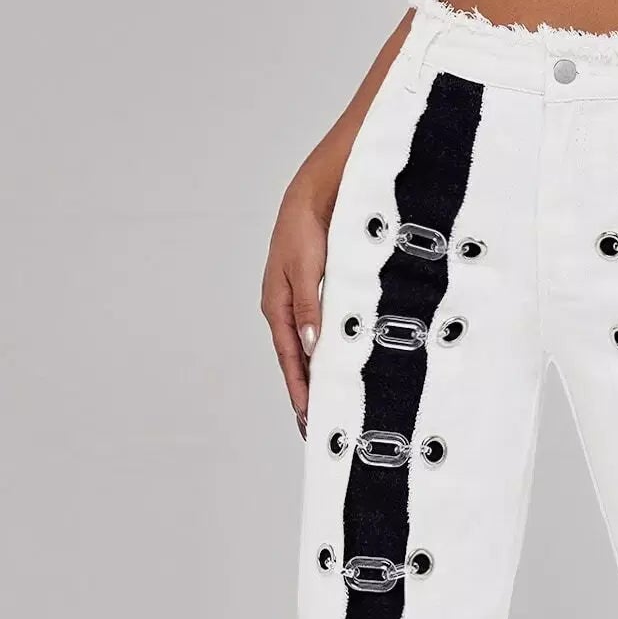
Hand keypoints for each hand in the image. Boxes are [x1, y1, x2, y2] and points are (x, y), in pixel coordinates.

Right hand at [260, 166, 335, 437]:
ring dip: (317, 376)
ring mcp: (302, 301)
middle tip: (316, 428)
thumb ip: (310, 307)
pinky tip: (339, 366)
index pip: (289, 359)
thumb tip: (310, 347)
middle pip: (296, 360)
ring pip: (309, 348)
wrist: (320, 189)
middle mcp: (287, 307)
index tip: (308, 420)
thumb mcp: (307, 267)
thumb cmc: (308, 223)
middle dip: (305, 393)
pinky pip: (321, 331)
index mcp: (278, 305)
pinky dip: (328, 353)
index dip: (299, 391)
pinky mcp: (318, 292)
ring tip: (327, 406)